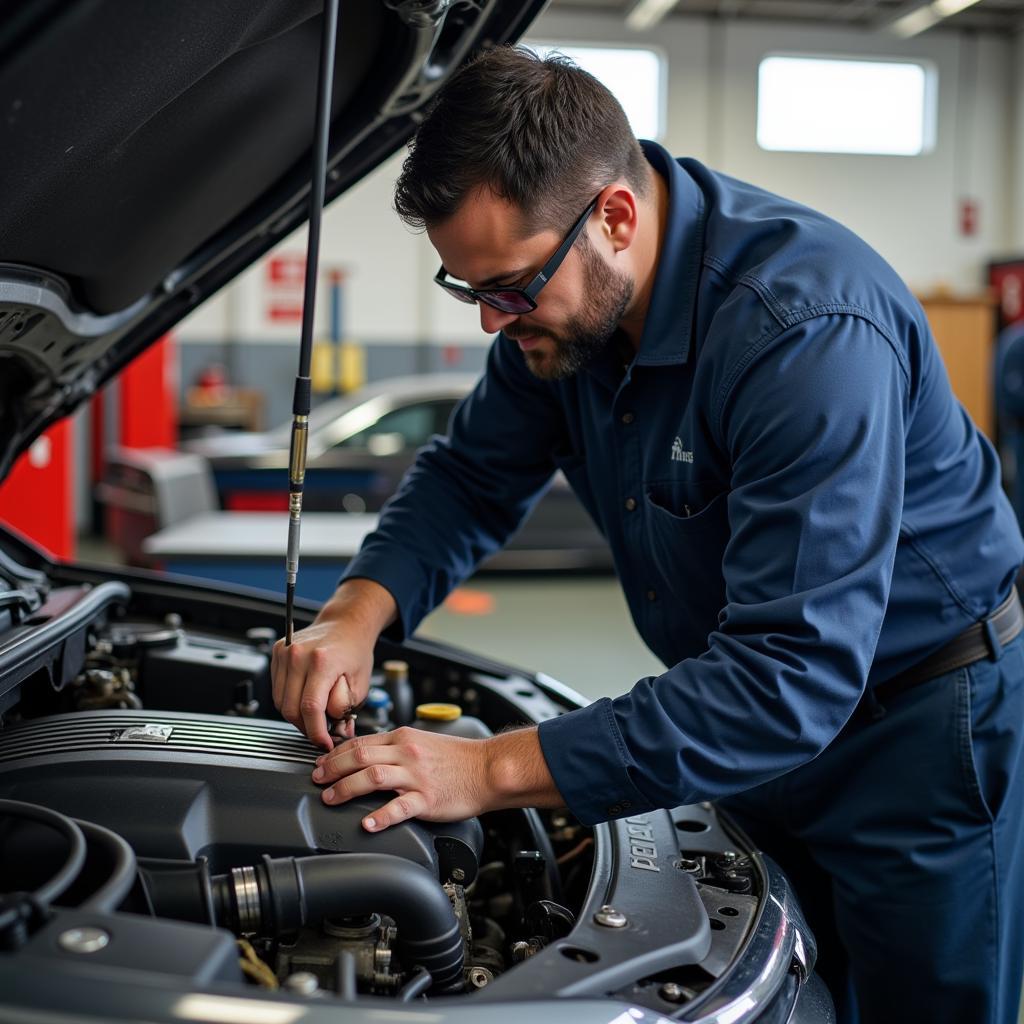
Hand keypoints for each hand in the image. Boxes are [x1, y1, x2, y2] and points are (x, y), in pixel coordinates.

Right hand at [271, 617, 371, 748]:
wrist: (346, 624)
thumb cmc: (355, 651)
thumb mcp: (360, 683)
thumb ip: (345, 709)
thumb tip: (334, 731)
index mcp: (323, 661)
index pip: (311, 708)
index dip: (316, 732)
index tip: (324, 742)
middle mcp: (299, 654)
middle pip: (291, 709)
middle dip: (306, 727)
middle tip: (321, 731)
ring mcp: (285, 652)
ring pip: (280, 702)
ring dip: (296, 716)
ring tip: (315, 714)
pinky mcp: (277, 652)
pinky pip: (277, 689)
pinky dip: (289, 700)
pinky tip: (305, 698)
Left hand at [312, 725, 564, 830]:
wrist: (489, 768)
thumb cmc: (459, 758)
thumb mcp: (423, 742)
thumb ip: (397, 748)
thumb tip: (370, 755)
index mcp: (403, 738)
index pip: (360, 742)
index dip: (335, 754)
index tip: (321, 763)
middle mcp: (407, 753)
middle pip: (359, 756)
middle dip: (331, 769)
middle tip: (316, 780)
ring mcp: (416, 776)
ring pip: (372, 777)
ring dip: (346, 788)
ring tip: (330, 798)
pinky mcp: (427, 798)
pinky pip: (400, 807)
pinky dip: (381, 816)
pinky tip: (368, 824)